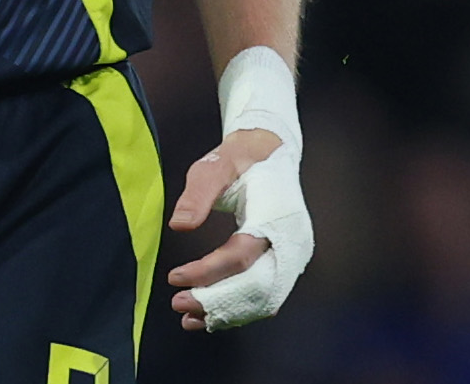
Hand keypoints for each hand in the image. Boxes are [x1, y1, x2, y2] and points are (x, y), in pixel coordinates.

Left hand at [166, 127, 311, 330]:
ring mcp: (294, 255)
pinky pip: (267, 293)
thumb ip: (197, 195)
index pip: (242, 254)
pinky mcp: (288, 262)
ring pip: (264, 297)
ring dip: (228, 312)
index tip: (175, 277)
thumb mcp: (214, 167)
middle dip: (217, 301)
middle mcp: (292, 241)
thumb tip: (179, 225)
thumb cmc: (240, 159)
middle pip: (256, 284)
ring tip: (190, 318)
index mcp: (275, 214)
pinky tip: (212, 314)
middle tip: (178, 305)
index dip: (209, 271)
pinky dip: (240, 308)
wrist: (272, 153)